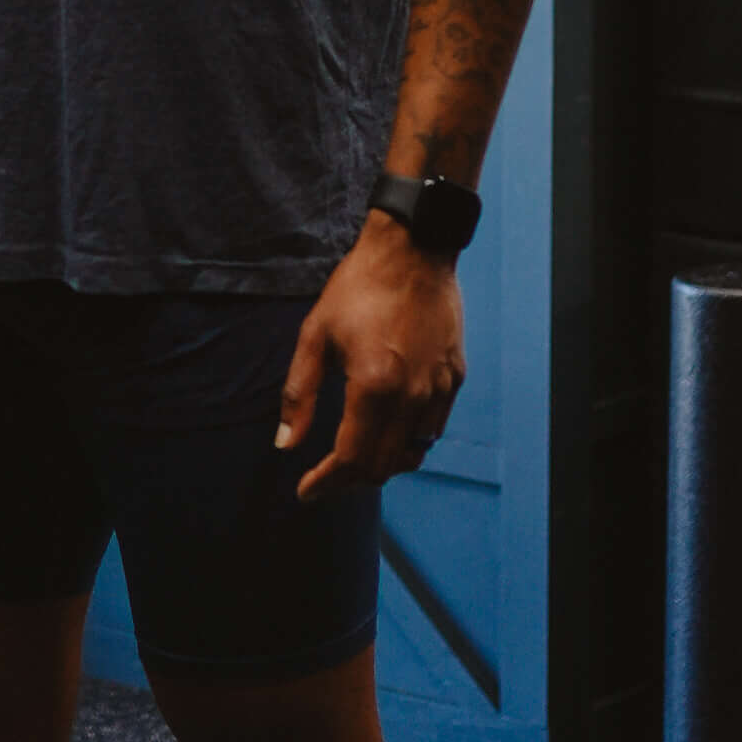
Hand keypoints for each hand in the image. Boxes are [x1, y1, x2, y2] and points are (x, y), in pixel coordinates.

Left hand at [277, 216, 465, 502]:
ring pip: (413, 452)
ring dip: (383, 463)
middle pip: (383, 465)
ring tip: (356, 455)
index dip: (326, 483)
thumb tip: (286, 443)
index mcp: (374, 386)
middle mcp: (413, 395)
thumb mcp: (315, 336)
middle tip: (325, 476)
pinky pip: (433, 428)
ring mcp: (439, 388)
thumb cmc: (358, 288)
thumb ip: (300, 394)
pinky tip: (389, 427)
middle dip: (350, 480)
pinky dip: (409, 440)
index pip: (352, 459)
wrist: (414, 250)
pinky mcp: (455, 377)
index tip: (306, 491)